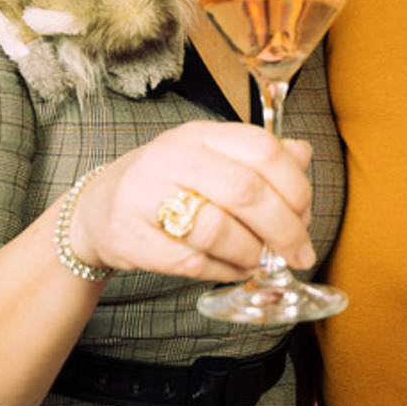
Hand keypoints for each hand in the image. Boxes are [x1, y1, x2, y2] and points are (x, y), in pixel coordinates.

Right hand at [68, 122, 314, 280]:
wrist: (99, 208)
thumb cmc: (170, 182)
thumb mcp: (212, 157)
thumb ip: (259, 158)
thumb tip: (304, 156)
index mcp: (201, 133)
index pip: (262, 148)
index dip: (294, 184)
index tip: (306, 213)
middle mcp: (174, 156)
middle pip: (245, 191)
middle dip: (284, 228)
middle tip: (301, 252)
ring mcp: (148, 194)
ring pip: (218, 229)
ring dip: (252, 253)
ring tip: (261, 260)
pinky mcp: (131, 236)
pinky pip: (191, 263)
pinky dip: (224, 272)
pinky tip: (235, 271)